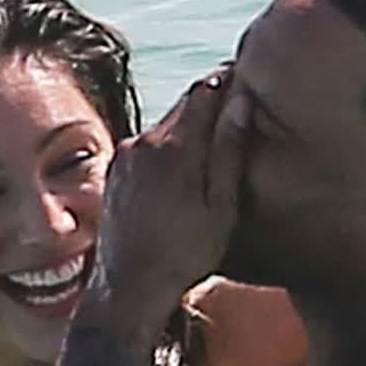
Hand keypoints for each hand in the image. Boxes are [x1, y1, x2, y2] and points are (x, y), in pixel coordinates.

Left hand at [88, 71, 249, 316]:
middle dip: (212, 102)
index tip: (250, 80)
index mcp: (176, 146)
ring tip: (214, 146)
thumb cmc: (184, 253)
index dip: (230, 81)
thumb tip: (242, 101)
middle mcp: (145, 141)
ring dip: (189, 127)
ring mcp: (126, 154)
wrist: (129, 286)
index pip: (207, 89)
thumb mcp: (221, 206)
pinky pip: (148, 144)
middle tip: (239, 109)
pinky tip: (183, 172)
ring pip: (166, 124)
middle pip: (186, 103)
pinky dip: (168, 147)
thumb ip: (230, 150)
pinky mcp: (115, 168)